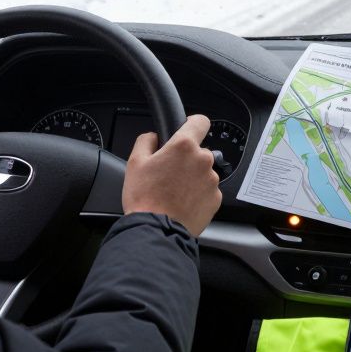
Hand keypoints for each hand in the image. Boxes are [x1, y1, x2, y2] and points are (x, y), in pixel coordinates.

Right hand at [122, 115, 220, 236]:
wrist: (156, 230)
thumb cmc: (145, 198)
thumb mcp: (135, 162)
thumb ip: (146, 141)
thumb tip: (153, 137)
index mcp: (184, 146)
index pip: (200, 121)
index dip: (193, 124)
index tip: (188, 130)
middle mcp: (202, 160)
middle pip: (199, 151)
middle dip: (187, 159)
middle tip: (170, 173)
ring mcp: (211, 180)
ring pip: (203, 172)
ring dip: (193, 177)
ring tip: (174, 192)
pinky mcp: (216, 199)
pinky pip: (208, 190)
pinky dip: (198, 194)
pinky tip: (182, 202)